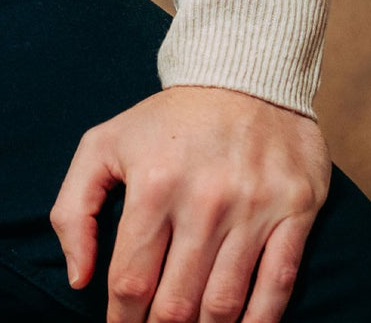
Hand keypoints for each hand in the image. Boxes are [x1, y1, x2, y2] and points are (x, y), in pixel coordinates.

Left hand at [51, 84, 330, 322]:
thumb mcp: (104, 145)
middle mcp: (204, 199)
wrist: (245, 72)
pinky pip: (276, 288)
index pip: (130, 280)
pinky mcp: (295, 211)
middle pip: (176, 303)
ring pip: (224, 305)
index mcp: (154, 184)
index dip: (120, 319)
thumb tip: (79, 279)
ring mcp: (253, 208)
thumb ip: (74, 208)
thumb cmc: (167, 121)